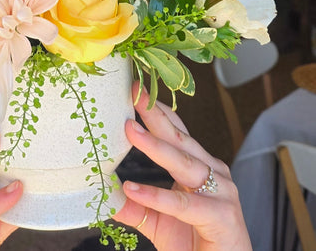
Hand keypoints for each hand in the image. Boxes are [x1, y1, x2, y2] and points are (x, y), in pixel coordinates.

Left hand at [114, 83, 250, 250]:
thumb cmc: (197, 241)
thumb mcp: (158, 220)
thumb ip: (134, 205)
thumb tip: (104, 192)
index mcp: (201, 166)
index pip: (178, 131)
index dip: (157, 110)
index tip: (135, 89)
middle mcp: (214, 173)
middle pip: (180, 139)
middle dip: (155, 114)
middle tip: (134, 92)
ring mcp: (221, 193)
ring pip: (184, 164)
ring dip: (156, 146)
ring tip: (130, 130)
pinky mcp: (221, 217)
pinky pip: (183, 204)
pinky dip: (156, 196)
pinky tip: (133, 188)